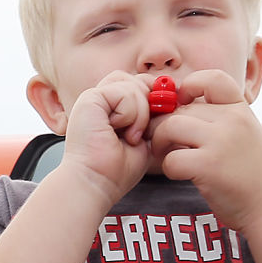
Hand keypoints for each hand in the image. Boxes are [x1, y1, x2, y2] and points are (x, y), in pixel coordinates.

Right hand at [57, 71, 158, 202]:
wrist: (96, 182)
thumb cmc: (116, 170)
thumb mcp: (144, 137)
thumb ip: (152, 113)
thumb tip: (171, 93)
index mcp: (112, 107)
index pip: (141, 83)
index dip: (155, 97)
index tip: (158, 120)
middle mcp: (102, 99)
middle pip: (138, 80)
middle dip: (148, 106)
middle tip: (139, 134)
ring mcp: (95, 97)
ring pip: (133, 84)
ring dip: (140, 113)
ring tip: (128, 136)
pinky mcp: (90, 98)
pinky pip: (124, 93)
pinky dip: (129, 114)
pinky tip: (116, 132)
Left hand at [148, 71, 261, 230]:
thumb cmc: (251, 175)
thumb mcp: (243, 135)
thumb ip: (217, 119)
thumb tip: (173, 106)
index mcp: (241, 109)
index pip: (211, 78)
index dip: (189, 86)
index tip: (182, 105)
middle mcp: (232, 120)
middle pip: (180, 109)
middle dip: (164, 125)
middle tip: (164, 142)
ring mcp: (221, 142)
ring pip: (170, 127)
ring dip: (160, 143)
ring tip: (168, 155)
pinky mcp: (209, 167)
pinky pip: (171, 159)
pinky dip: (168, 168)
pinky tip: (180, 174)